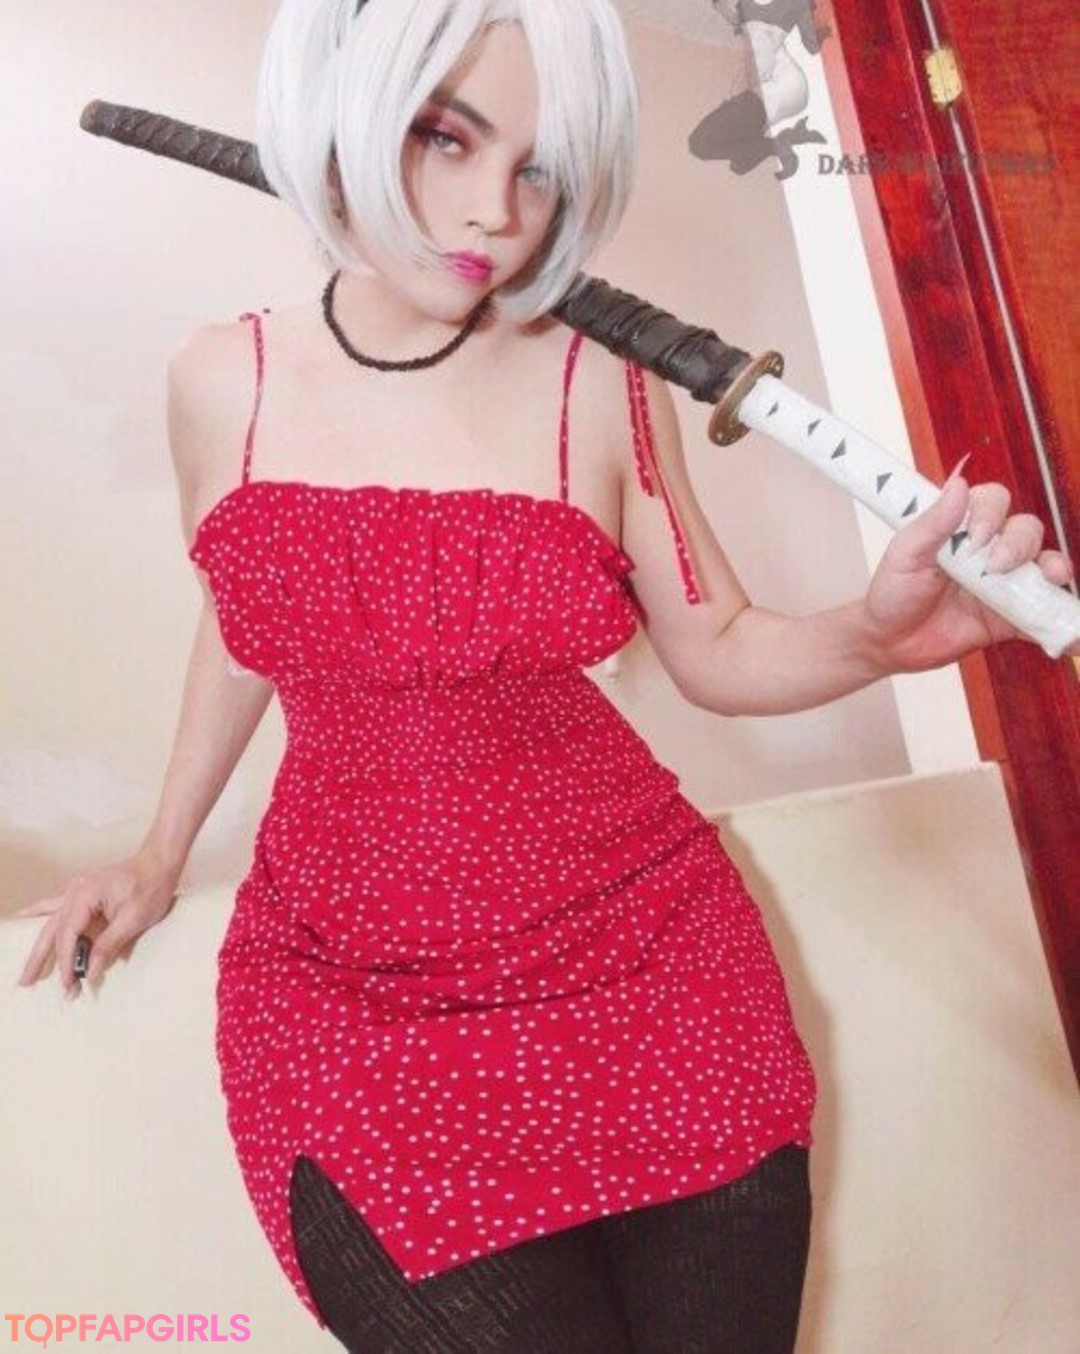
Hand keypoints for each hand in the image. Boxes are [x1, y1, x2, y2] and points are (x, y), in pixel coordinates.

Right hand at [9, 848, 180, 998]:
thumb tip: (91, 971)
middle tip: (26, 983)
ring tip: (25, 967)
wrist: (158, 862)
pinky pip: (54, 907)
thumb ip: (109, 944)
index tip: (68, 983)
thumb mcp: (134, 918)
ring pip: (50, 922)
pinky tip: (23, 917)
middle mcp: (74, 891)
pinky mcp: (82, 893)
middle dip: (40, 959)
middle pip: (52, 930)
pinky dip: (39, 914)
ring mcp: (76, 890)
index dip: (66, 961)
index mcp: (85, 895)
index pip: (68, 935)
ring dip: (39, 946)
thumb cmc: (151, 885)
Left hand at [862, 475, 1076, 670]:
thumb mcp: (905, 554)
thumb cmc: (893, 592)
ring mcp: (1004, 582)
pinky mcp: (1010, 616)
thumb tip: (957, 484)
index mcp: (962, 527)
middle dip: (1019, 543)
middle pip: (1025, 530)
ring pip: (1042, 565)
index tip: (977, 537)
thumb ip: (934, 523)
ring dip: (1053, 568)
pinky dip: (1057, 616)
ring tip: (1053, 578)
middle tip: (997, 566)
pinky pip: (1041, 613)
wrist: (890, 642)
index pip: (993, 501)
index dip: (992, 513)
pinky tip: (1065, 624)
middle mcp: (989, 550)